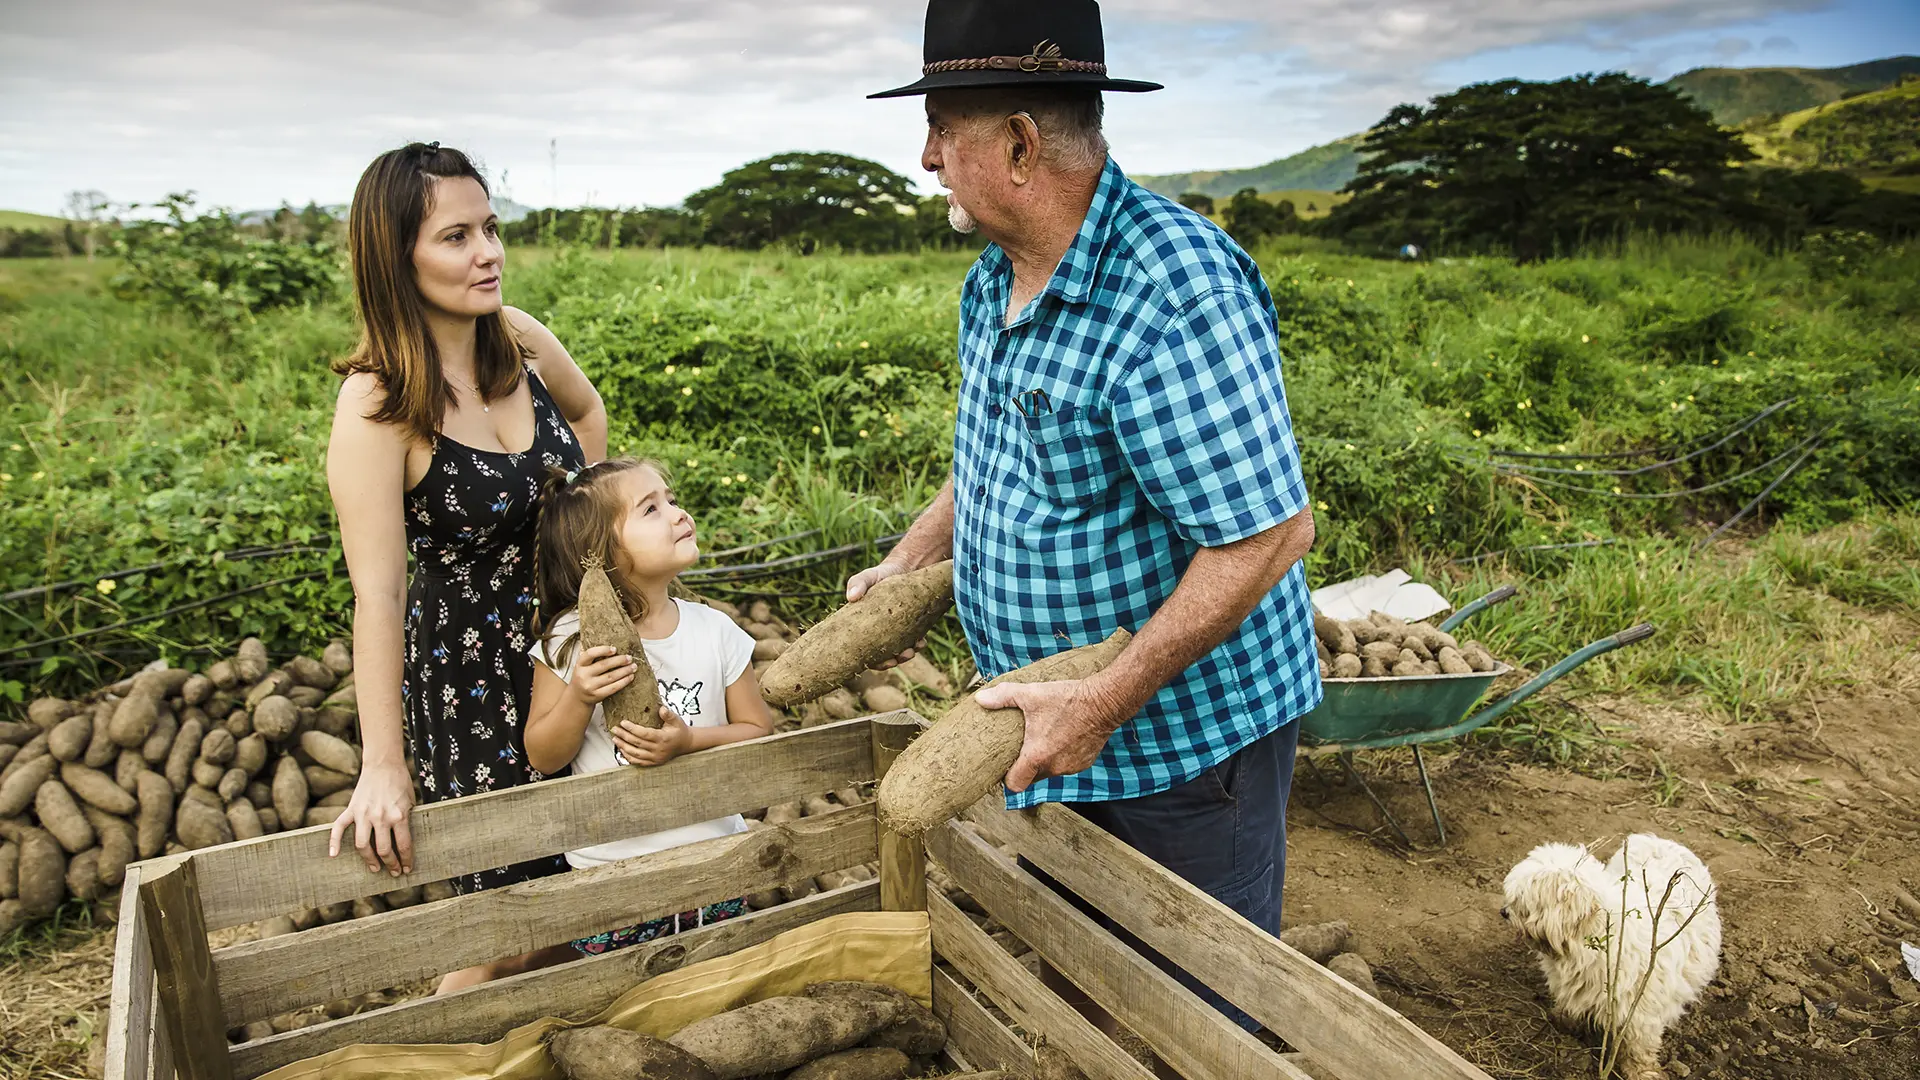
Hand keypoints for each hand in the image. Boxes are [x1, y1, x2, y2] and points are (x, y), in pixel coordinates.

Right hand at [328, 758, 415, 875]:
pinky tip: (333, 855)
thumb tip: (405, 843)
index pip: (404, 845)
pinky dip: (333, 842)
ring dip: (369, 859)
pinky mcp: (351, 809)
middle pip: (383, 849)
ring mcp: (363, 813)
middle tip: (394, 871)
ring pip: (362, 845)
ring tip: (376, 868)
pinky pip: (338, 827)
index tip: (408, 869)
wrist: (383, 764)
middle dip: (390, 864)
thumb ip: (407, 820)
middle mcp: (380, 816)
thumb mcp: (410, 802)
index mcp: (398, 815)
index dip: (407, 860)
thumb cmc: (400, 783)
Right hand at [569, 645, 636, 706]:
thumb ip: (594, 658)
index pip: (590, 654)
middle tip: (629, 658)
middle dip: (619, 660)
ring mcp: (589, 686)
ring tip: (633, 667)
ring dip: (625, 671)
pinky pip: (613, 687)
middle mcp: (583, 675)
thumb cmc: (584, 677)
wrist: (577, 697)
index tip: (615, 649)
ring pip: (611, 676)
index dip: (603, 650)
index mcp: (580, 664)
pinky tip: (630, 677)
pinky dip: (623, 681)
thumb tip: (615, 649)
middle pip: (604, 665)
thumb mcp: (584, 666)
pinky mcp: (597, 695)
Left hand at [612, 707, 692, 765]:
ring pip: (635, 754)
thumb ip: (668, 714)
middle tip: (614, 729)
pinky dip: (628, 757)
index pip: (644, 734)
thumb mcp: (677, 720)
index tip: (623, 722)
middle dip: (624, 736)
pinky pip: (638, 762)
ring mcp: (655, 758)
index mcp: (663, 738)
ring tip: (615, 739)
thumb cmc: (679, 730)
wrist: (686, 744)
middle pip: (637, 743)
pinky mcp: (653, 762)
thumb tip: (661, 709)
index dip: (632, 729)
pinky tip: (622, 750)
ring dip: (623, 747)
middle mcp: (658, 750)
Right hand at [844, 561, 926, 667]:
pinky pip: (914, 641)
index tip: (886, 662)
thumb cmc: (881, 574)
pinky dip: (918, 643)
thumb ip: (858, 583)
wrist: (906, 567)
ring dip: (907, 654)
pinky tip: (922, 641)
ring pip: (900, 651)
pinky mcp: (911, 627)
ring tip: (913, 649)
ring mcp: (896, 631)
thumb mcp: (868, 576)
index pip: (866, 650)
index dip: (875, 661)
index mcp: (864, 627)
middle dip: (894, 660)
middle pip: (884, 655)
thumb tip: (851, 597)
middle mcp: (879, 633)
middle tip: (901, 657)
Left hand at [974, 677, 1131, 793]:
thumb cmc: (1067, 699)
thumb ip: (1003, 697)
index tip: (1005, 767)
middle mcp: (1054, 767)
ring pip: (1050, 771)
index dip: (1007, 779)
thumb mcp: (1031, 694)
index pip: (1015, 785)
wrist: (1105, 701)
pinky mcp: (1085, 763)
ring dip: (1045, 760)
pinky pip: (1066, 765)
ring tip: (1043, 737)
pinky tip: (1062, 737)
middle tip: (1022, 747)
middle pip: (1031, 778)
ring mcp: (1071, 767)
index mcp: (1037, 756)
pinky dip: (1062, 756)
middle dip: (1025, 766)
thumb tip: (979, 699)